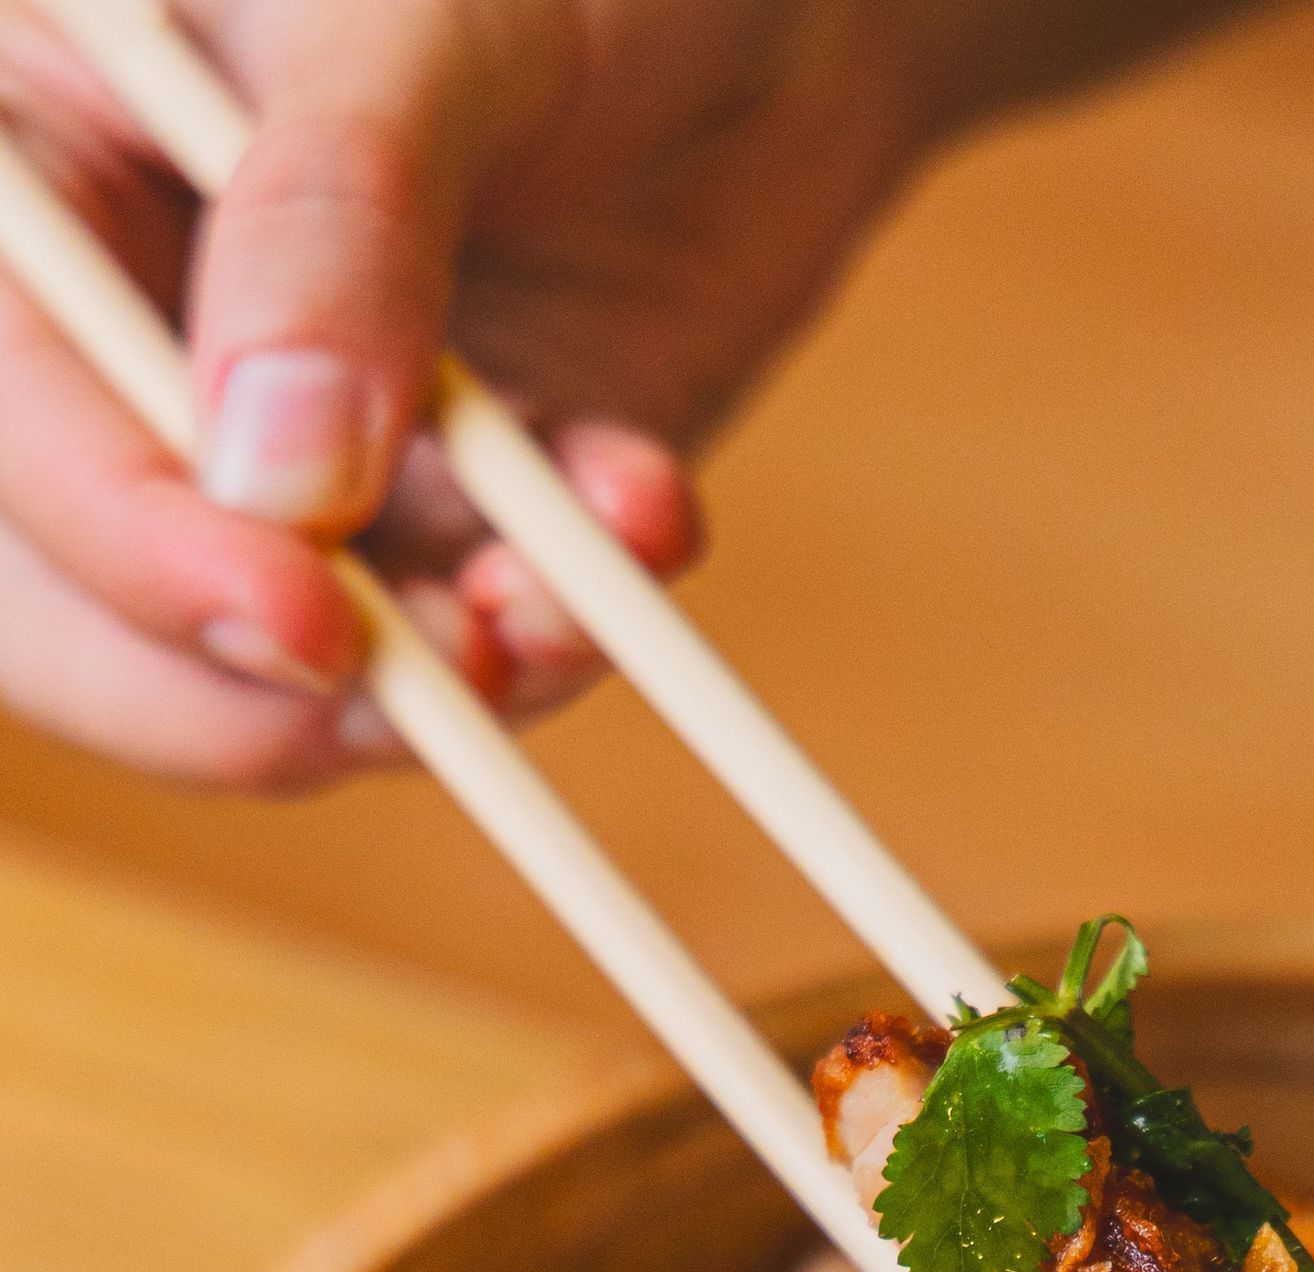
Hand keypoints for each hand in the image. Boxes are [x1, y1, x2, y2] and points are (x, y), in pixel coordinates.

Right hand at [0, 0, 1247, 787]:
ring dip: (434, 679)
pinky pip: (453, 644)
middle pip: (81, 612)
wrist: (767, 14)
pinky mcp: (431, 524)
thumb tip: (274, 481)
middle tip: (441, 681)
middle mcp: (125, 342)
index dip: (130, 546)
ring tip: (568, 601)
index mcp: (38, 178)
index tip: (302, 622)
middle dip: (257, 691)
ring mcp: (276, 457)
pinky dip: (554, 626)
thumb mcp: (421, 28)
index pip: (10, 410)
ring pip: (273, 674)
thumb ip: (335, 224)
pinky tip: (645, 504)